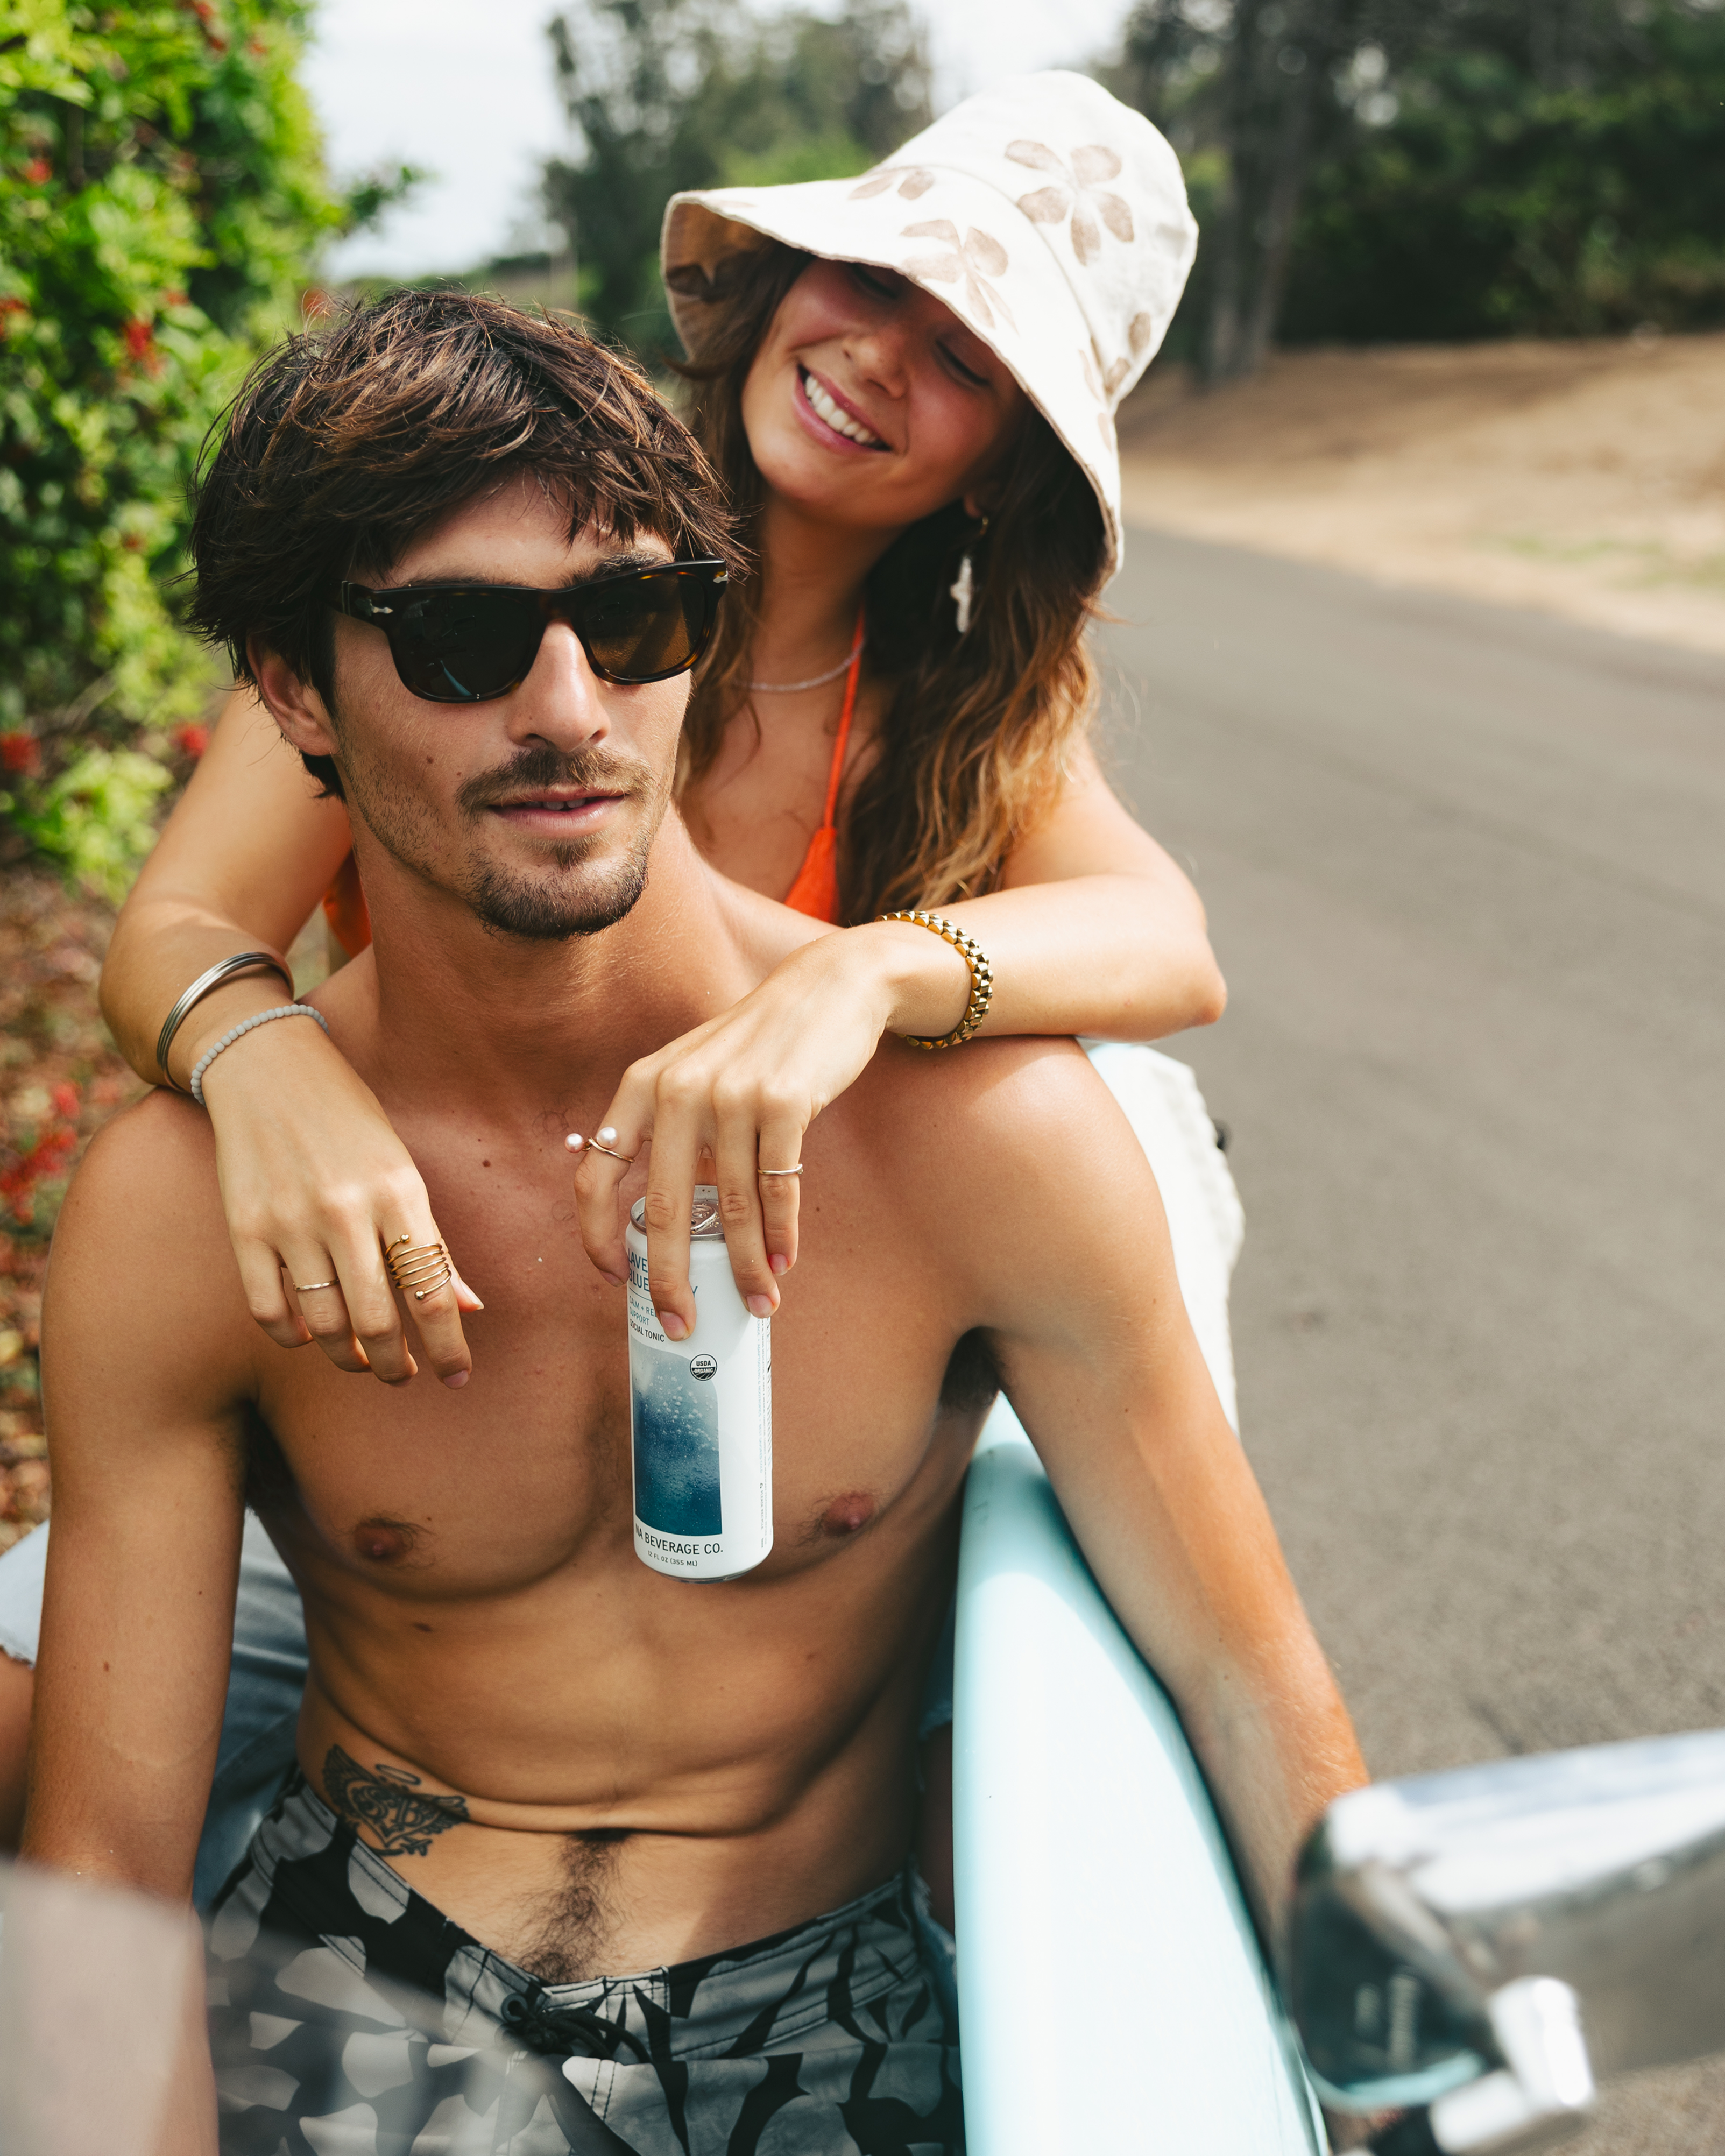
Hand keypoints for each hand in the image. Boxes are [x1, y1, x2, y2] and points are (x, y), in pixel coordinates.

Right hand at [198, 1009, 480, 1384]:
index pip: (432, 1293)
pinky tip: (311, 1335)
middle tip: (404, 1374)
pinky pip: (269, 1311)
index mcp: (399, 1192)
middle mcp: (346, 1210)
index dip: (449, 1347)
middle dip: (398, 1364)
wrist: (269, 1069)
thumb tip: (468, 1307)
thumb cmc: (349, 1121)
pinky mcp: (244, 1228)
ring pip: (326, 1324)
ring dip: (350, 1358)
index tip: (458, 1378)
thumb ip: (431, 1242)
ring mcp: (290, 1221)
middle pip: (379, 1321)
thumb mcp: (403, 1170)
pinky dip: (294, 1337)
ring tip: (364, 1361)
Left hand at [571, 921, 968, 1338]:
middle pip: (662, 1210)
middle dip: (670, 1280)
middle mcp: (678, 1089)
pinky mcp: (786, 1102)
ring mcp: (732, 1095)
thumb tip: (665, 1222)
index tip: (616, 1278)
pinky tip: (782, 1260)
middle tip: (680, 1324)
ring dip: (744, 1266)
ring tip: (757, 1302)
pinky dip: (781, 1234)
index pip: (595, 1171)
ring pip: (730, 1208)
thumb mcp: (696, 1072)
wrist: (828, 988)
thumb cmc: (759, 1045)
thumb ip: (673, 1132)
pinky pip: (778, 1188)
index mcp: (643, 1085)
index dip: (597, 1235)